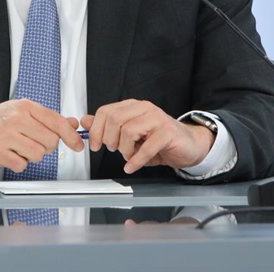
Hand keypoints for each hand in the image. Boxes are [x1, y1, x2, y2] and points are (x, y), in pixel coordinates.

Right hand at [0, 99, 84, 173]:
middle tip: (32, 143)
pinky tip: (10, 154)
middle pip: (50, 141)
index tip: (77, 145)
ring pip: (38, 154)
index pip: (57, 121)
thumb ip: (48, 118)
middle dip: (45, 147)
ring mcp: (6, 136)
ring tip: (19, 148)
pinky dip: (19, 163)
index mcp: (25, 107)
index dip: (71, 136)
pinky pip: (22, 165)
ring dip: (31, 156)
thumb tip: (72, 123)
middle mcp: (16, 119)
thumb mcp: (21, 112)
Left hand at [81, 100, 214, 173]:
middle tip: (114, 150)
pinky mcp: (168, 132)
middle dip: (109, 140)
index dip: (95, 130)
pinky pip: (146, 147)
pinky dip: (136, 160)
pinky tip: (132, 166)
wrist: (188, 145)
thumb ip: (108, 126)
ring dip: (124, 150)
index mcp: (133, 106)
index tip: (93, 145)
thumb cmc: (159, 140)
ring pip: (128, 132)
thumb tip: (85, 121)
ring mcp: (157, 118)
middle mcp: (144, 108)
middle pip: (114, 120)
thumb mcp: (130, 133)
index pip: (105, 111)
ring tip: (129, 157)